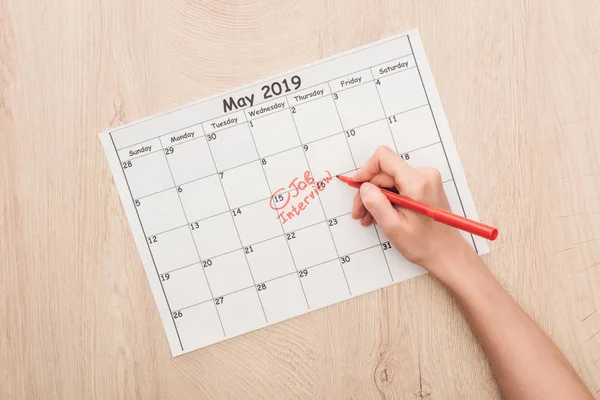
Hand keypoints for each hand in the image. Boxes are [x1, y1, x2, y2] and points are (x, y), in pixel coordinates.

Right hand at [351, 146, 472, 278]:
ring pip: (389, 180)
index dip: (366, 170)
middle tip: (359, 212)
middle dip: (368, 192)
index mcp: (417, 183)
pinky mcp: (424, 184)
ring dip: (376, 197)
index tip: (356, 185)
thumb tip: (364, 187)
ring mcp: (426, 179)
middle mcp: (424, 175)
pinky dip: (386, 198)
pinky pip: (398, 184)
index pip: (384, 158)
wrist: (446, 252)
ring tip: (368, 217)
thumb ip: (376, 204)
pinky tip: (381, 213)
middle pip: (384, 172)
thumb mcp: (393, 227)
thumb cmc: (425, 244)